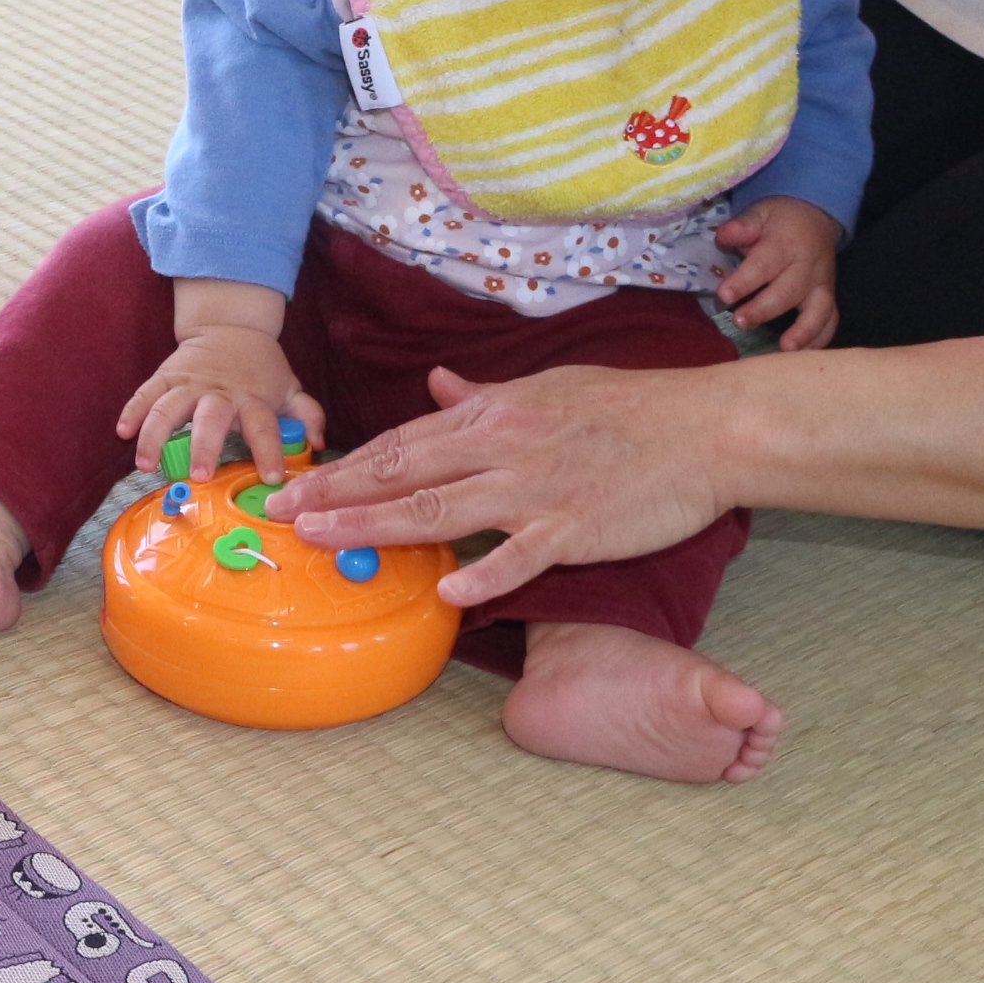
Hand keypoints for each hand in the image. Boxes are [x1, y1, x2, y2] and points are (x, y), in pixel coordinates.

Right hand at [117, 324, 321, 486]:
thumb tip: (319, 443)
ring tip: (147, 465)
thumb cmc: (261, 368)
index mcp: (253, 398)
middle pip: (210, 418)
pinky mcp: (166, 375)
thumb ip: (307, 415)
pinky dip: (132, 411)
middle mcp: (219, 392)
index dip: (269, 451)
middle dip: (204, 446)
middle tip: (198, 476)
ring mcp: (189, 383)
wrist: (230, 326)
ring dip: (155, 436)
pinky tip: (123, 432)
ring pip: (168, 407)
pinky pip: (145, 393)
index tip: (271, 479)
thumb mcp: (290, 387)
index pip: (264, 426)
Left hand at [264, 363, 734, 606]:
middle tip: (280, 513)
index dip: (346, 466)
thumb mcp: (546, 389)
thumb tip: (434, 387)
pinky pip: (521, 554)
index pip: (402, 443)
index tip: (297, 482)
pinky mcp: (574, 526)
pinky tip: (449, 594)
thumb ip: (483, 398)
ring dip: (376, 526)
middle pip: (403, 474)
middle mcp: (502, 448)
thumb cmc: (629, 408)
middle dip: (336, 494)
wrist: (704, 428)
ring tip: (323, 540)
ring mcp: (536, 488)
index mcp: (493, 416)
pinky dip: (486, 573)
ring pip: (441, 510)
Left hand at [711, 195, 839, 348]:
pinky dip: (820, 338)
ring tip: (785, 348)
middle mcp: (807, 266)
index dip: (744, 281)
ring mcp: (821, 284)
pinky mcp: (829, 297)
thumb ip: (742, 226)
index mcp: (785, 244)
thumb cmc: (778, 221)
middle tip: (740, 321)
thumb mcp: (759, 214)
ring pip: (817, 310)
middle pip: (787, 291)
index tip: (724, 296)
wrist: (814, 218)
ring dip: (802, 331)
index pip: (764, 264)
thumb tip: (725, 235)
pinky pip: (831, 320)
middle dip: (763, 309)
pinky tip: (804, 355)